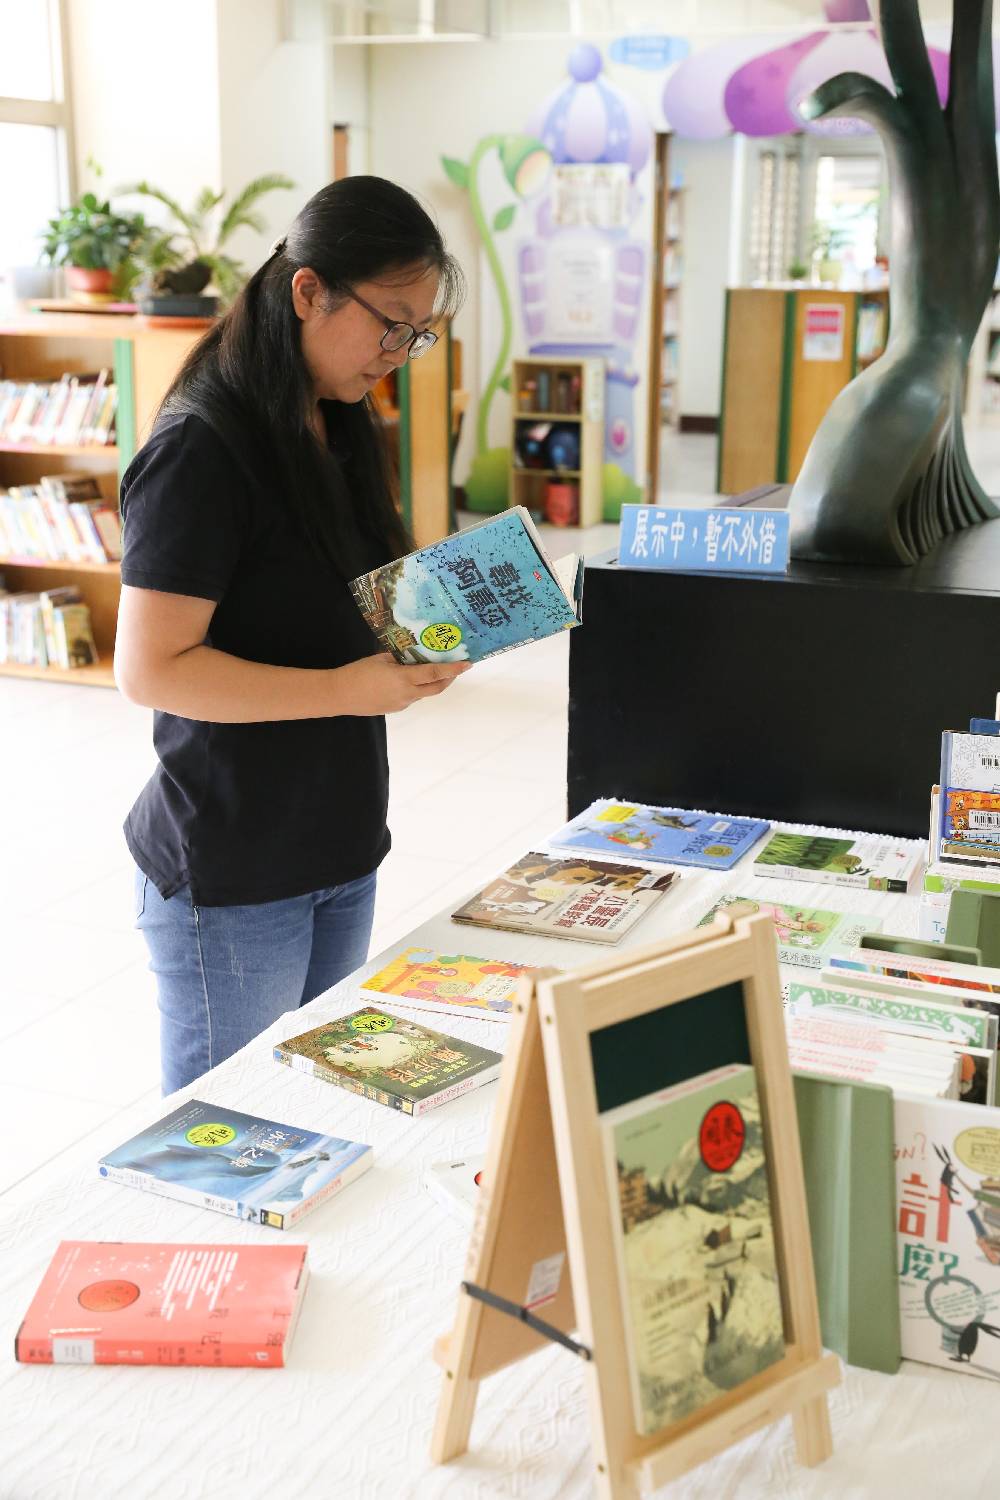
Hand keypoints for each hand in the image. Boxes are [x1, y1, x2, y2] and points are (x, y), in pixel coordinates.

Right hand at [332, 653, 471, 715]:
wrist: (339, 695)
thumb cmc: (358, 672)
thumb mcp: (380, 658)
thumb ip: (399, 657)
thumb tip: (411, 653)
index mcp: (404, 679)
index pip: (436, 674)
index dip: (454, 669)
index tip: (468, 664)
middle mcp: (408, 694)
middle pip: (437, 688)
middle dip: (449, 678)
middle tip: (455, 668)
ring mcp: (402, 704)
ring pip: (424, 693)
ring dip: (431, 683)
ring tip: (430, 669)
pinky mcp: (395, 709)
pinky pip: (412, 697)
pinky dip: (416, 688)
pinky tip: (407, 679)